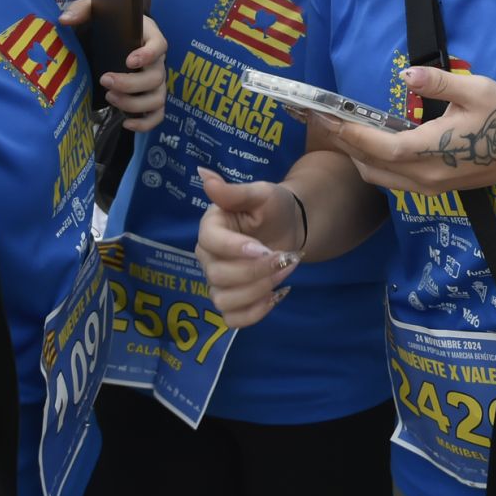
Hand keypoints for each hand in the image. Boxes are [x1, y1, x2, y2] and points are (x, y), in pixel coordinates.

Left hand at [87, 13, 166, 130]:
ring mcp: (155, 81)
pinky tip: (126, 123)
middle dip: (131, 83)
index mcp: (148, 36)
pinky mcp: (150, 99)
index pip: (160, 45)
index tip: (129, 60)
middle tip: (105, 80)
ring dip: (135, 103)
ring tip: (110, 98)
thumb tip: (65, 20)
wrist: (108, 40)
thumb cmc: (106, 24)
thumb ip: (82, 9)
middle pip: (157, 77)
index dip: (149, 54)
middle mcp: (157, 61)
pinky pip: (157, 114)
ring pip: (157, 98)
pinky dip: (146, 123)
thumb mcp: (95, 11)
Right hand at [195, 168, 303, 326]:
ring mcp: (217, 282)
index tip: (263, 248)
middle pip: (219, 276)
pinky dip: (254, 313)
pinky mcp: (231, 300)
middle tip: (286, 258)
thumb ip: (235, 192)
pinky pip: (233, 319)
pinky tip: (275, 296)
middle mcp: (207, 257)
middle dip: (257, 271)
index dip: (236, 250)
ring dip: (258, 291)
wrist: (290, 226)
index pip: (211, 244)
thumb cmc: (273, 207)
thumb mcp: (260, 194)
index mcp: (210, 228)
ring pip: (224, 300)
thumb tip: (205, 176)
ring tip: (284, 272)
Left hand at [318, 66, 495, 194]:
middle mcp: (424, 176)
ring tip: (343, 131)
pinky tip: (372, 145)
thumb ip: (438, 83)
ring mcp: (429, 187)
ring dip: (358, 156)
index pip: (379, 146)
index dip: (350, 134)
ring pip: (379, 177)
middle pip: (371, 165)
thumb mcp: (476, 89)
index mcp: (431, 150)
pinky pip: (392, 181)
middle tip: (324, 120)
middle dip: (345, 143)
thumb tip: (406, 76)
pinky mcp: (434, 189)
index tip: (326, 117)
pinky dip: (374, 164)